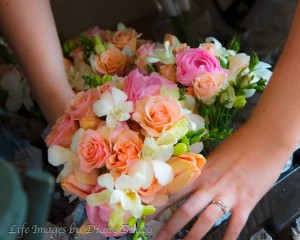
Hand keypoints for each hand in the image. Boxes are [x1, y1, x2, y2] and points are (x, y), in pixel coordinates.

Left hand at [156, 123, 291, 239]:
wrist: (264, 140)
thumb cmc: (239, 145)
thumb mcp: (214, 156)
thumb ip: (201, 171)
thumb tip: (188, 179)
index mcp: (200, 173)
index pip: (174, 191)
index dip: (159, 205)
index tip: (146, 216)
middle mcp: (210, 186)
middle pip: (185, 210)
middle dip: (170, 227)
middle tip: (158, 239)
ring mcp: (227, 195)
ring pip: (206, 220)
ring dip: (192, 237)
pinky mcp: (246, 202)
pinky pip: (235, 225)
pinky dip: (228, 238)